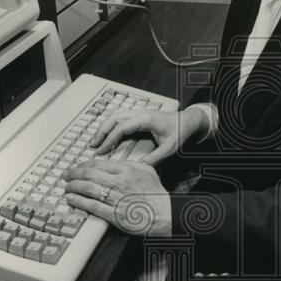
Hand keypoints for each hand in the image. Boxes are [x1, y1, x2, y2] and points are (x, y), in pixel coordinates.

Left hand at [64, 159, 171, 236]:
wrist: (165, 213)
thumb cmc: (157, 194)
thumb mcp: (147, 171)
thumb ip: (132, 164)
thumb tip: (119, 162)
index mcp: (126, 170)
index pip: (98, 164)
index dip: (83, 164)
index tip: (77, 167)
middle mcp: (119, 182)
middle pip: (89, 174)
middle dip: (73, 174)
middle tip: (66, 175)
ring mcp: (115, 198)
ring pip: (88, 188)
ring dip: (73, 187)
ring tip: (67, 187)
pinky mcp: (113, 214)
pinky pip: (91, 206)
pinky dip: (79, 201)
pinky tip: (72, 199)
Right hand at [91, 108, 207, 164]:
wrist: (188, 120)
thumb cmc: (180, 132)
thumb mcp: (169, 148)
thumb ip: (154, 158)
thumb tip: (138, 168)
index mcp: (146, 119)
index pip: (121, 127)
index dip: (109, 140)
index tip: (101, 151)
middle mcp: (140, 113)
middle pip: (114, 118)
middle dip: (101, 131)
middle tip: (92, 146)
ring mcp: (139, 112)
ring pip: (115, 115)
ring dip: (104, 126)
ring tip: (96, 140)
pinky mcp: (139, 114)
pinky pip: (120, 116)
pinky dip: (110, 124)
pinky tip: (107, 134)